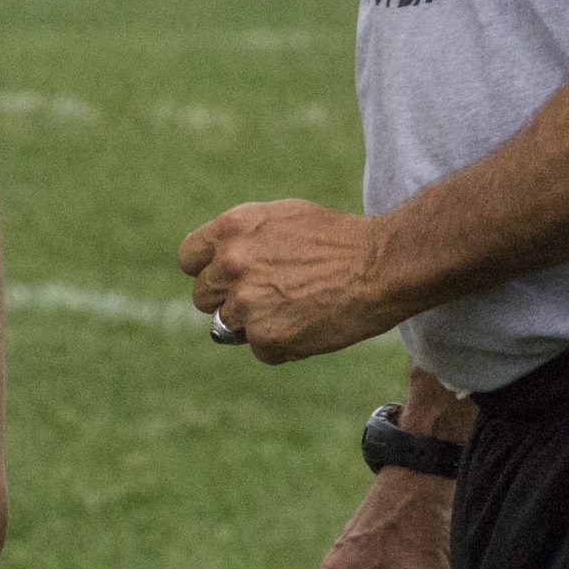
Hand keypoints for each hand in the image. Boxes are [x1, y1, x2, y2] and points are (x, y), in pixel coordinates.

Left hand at [178, 199, 399, 362]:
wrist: (378, 264)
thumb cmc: (338, 238)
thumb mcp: (281, 219)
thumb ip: (244, 239)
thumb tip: (219, 263)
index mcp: (231, 229)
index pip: (189, 258)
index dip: (207, 270)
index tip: (224, 278)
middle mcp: (230, 264)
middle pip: (203, 297)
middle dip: (228, 300)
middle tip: (267, 297)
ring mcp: (245, 302)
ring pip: (231, 326)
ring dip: (257, 324)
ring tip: (297, 308)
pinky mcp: (265, 336)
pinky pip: (260, 349)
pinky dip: (282, 344)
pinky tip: (311, 324)